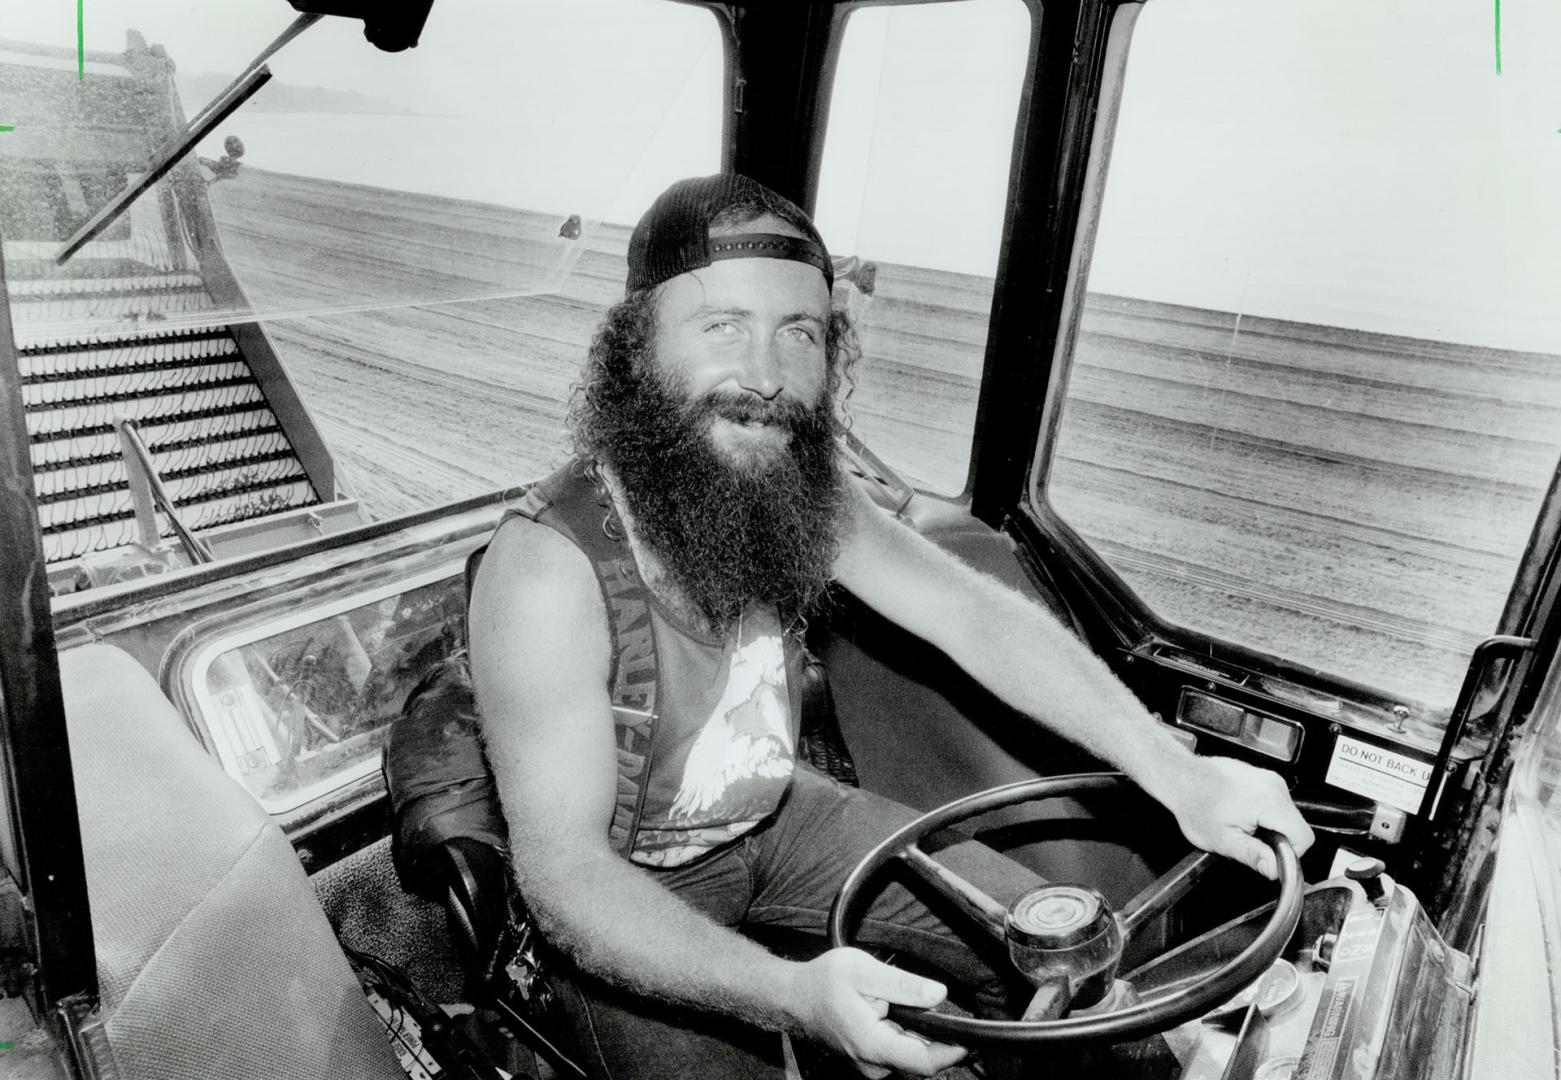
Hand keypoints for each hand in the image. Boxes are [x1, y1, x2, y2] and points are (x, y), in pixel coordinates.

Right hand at [786, 947, 967, 1077]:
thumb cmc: (824, 982)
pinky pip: (900, 1053)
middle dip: (936, 1037)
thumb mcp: (863, 971)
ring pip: (911, 1056)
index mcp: (873, 1045)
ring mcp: (872, 1065)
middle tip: (930, 1003)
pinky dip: (907, 1035)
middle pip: (921, 1060)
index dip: (953, 1052)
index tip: (971, 1035)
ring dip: (920, 1034)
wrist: (795, 997)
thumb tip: (939, 995)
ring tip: (906, 1003)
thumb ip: (903, 984)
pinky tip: (897, 1013)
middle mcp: (873, 1064)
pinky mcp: (871, 1061)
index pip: (925, 1063)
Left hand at [1164, 756, 1314, 877]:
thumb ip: (1253, 856)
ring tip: (1243, 825)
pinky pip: (1278, 803)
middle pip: (1297, 826)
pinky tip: (1243, 813)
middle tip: (1249, 840)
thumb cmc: (1196, 805)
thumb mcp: (1223, 840)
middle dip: (1278, 840)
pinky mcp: (1265, 777)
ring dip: (1272, 826)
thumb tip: (1275, 870)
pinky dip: (1266, 813)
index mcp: (1268, 802)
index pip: (1304, 836)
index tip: (1269, 856)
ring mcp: (1270, 778)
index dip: (1290, 853)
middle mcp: (1274, 786)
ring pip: (1289, 815)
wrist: (1182, 778)